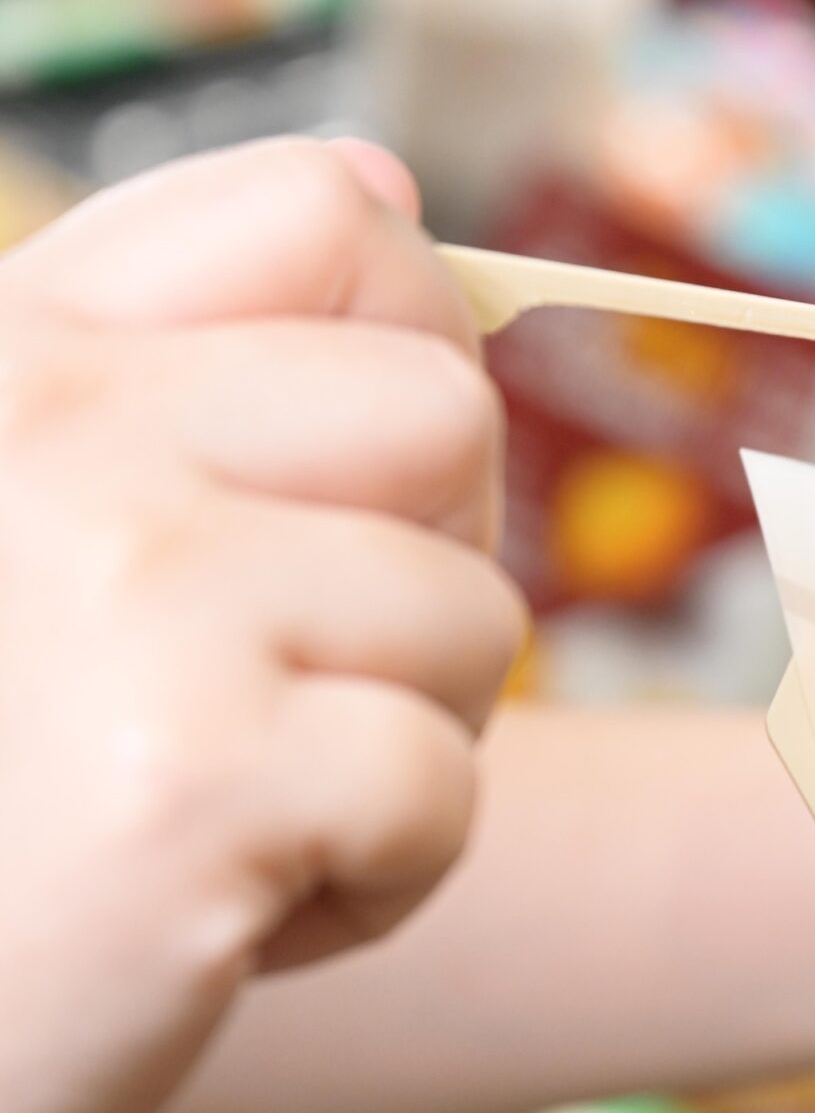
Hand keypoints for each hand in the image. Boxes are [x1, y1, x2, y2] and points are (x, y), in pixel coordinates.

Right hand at [0, 139, 523, 1112]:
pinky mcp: (203, 778)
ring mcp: (131, 591)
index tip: (320, 497)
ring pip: (470, 617)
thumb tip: (390, 197)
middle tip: (269, 691)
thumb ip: (168, 363)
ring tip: (203, 813)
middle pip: (446, 415)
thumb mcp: (19, 528)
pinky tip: (215, 915)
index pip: (334, 215)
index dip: (401, 353)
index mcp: (7, 353)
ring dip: (384, 748)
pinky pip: (445, 786)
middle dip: (412, 571)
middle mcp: (55, 429)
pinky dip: (372, 883)